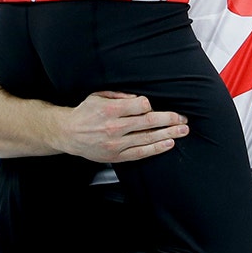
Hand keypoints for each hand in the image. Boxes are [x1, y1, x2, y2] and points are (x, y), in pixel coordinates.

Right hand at [54, 91, 186, 163]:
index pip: (140, 105)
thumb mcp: (98, 96)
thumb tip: (139, 99)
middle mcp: (115, 127)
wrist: (69, 133)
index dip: (150, 104)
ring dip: (169, 134)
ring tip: (182, 130)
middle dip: (169, 119)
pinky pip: (141, 153)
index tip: (153, 105)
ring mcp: (117, 143)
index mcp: (110, 110)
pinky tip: (168, 143)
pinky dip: (156, 148)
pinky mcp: (117, 156)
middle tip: (182, 118)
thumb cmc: (84, 113)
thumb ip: (119, 96)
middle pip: (149, 122)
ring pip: (148, 138)